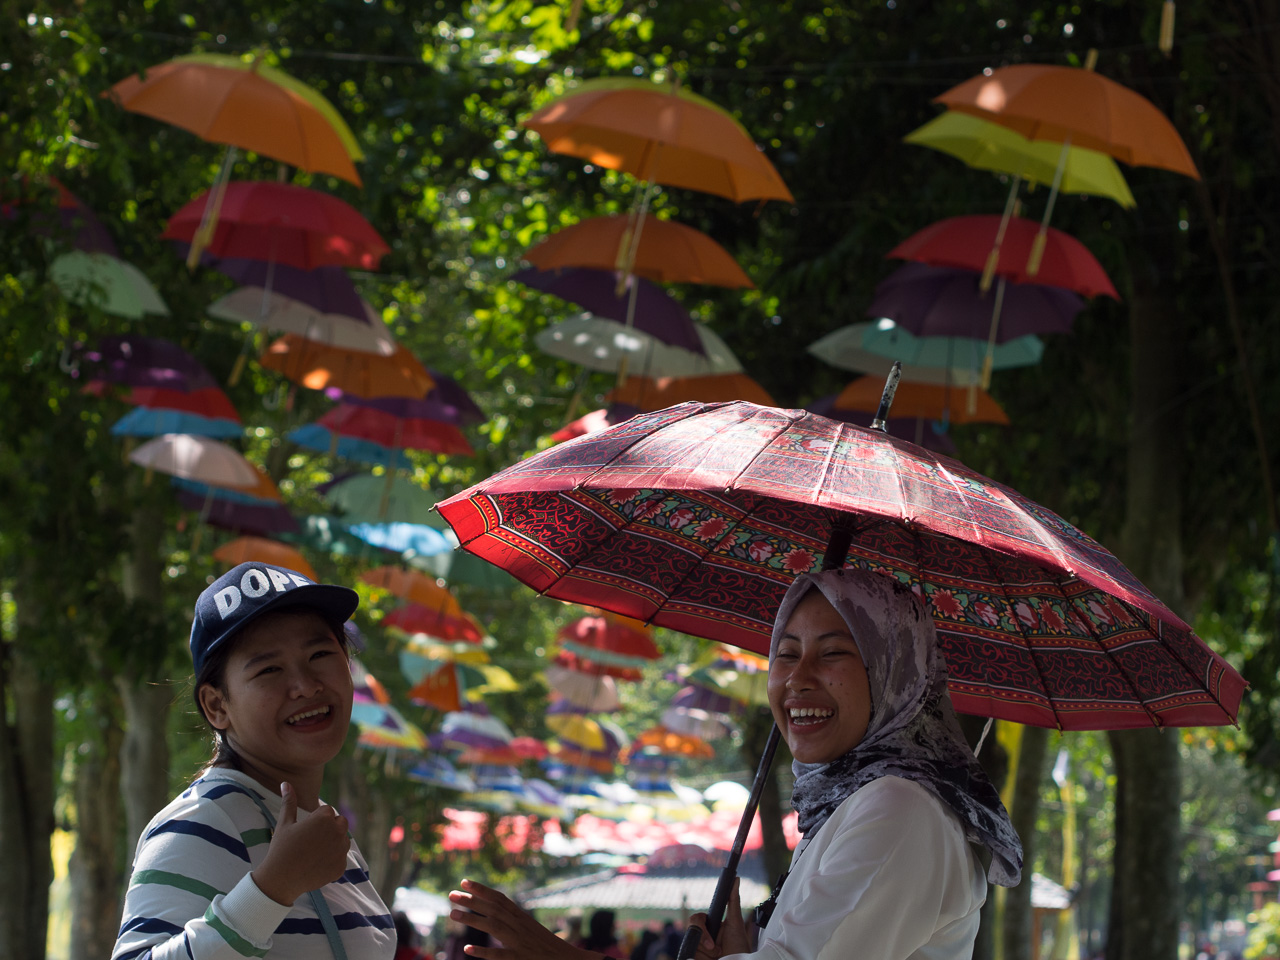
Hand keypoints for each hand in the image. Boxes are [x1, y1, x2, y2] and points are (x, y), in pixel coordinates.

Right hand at [252, 782, 350, 905]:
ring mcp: (341, 850)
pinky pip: (341, 858)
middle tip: (311, 840)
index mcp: (325, 818)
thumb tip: (286, 783)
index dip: (315, 820)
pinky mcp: (341, 867)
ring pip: (343, 840)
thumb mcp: (284, 823)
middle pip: (340, 822)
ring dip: (333, 843)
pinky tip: (316, 865)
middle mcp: (337, 832)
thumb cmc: (281, 848)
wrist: (280, 880)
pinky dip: (332, 861)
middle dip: (330, 828)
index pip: (327, 811)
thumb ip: (289, 802)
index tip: (304, 831)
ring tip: (313, 853)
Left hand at [448, 879, 597, 959]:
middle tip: (451, 894)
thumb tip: (497, 912)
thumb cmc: (549, 947)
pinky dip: (484, 951)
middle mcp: (520, 926)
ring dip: (473, 919)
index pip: (500, 899)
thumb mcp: (531, 929)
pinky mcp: (522, 958)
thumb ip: (515, 921)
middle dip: (472, 900)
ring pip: (494, 927)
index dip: (482, 890)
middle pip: (493, 909)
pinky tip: (468, 948)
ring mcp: (520, 942)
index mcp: (522, 918)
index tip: (464, 882)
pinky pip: (501, 955)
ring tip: (452, 914)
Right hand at [688, 880, 748, 959]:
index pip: (698, 918)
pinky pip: (689, 951)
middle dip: (704, 935)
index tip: (707, 925)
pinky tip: (710, 958)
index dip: (701, 922)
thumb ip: (733, 900)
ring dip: (705, 949)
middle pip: (692, 927)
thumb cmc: (739, 948)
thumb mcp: (736, 923)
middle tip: (715, 946)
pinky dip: (700, 955)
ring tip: (716, 954)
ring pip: (691, 940)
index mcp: (711, 925)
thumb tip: (736, 879)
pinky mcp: (692, 955)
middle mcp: (702, 935)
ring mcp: (697, 946)